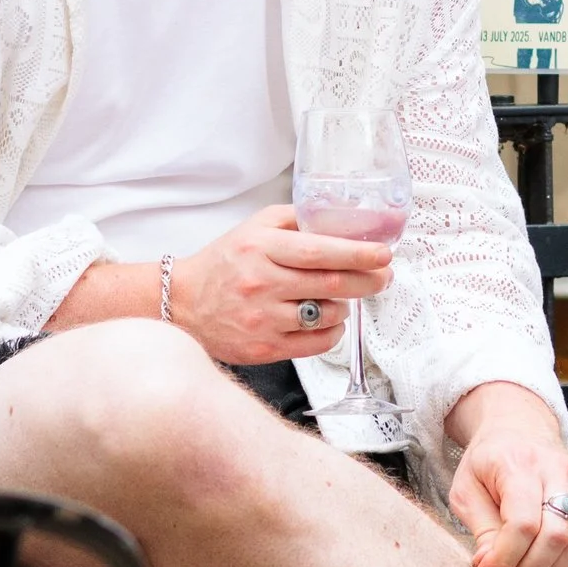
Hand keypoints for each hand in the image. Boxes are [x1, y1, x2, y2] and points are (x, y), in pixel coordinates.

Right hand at [167, 204, 392, 365]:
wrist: (183, 303)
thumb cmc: (224, 263)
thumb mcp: (254, 228)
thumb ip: (295, 219)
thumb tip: (340, 218)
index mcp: (261, 248)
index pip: (320, 250)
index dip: (358, 253)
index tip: (384, 254)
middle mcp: (262, 283)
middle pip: (331, 284)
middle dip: (367, 280)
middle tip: (383, 276)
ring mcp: (263, 319)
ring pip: (328, 315)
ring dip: (345, 306)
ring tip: (340, 297)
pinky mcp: (265, 348)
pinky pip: (317, 343)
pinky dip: (333, 331)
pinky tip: (327, 320)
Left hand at [445, 382, 567, 566]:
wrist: (518, 429)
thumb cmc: (488, 461)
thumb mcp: (466, 490)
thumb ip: (481, 529)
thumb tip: (491, 565)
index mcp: (520, 465)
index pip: (522, 525)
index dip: (504, 558)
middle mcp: (557, 472)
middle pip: (555, 537)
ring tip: (529, 564)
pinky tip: (559, 561)